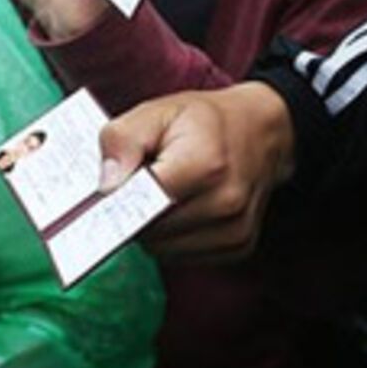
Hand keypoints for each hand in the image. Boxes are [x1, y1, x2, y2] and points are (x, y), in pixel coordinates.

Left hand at [99, 82, 295, 262]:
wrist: (263, 133)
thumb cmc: (206, 121)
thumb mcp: (159, 111)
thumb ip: (123, 139)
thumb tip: (106, 186)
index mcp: (206, 164)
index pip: (142, 201)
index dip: (117, 198)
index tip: (103, 194)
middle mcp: (225, 203)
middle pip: (150, 230)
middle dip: (132, 212)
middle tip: (135, 186)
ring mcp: (235, 230)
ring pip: (163, 249)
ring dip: (151, 228)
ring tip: (160, 195)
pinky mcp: (238, 247)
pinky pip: (183, 256)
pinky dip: (172, 238)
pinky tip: (180, 209)